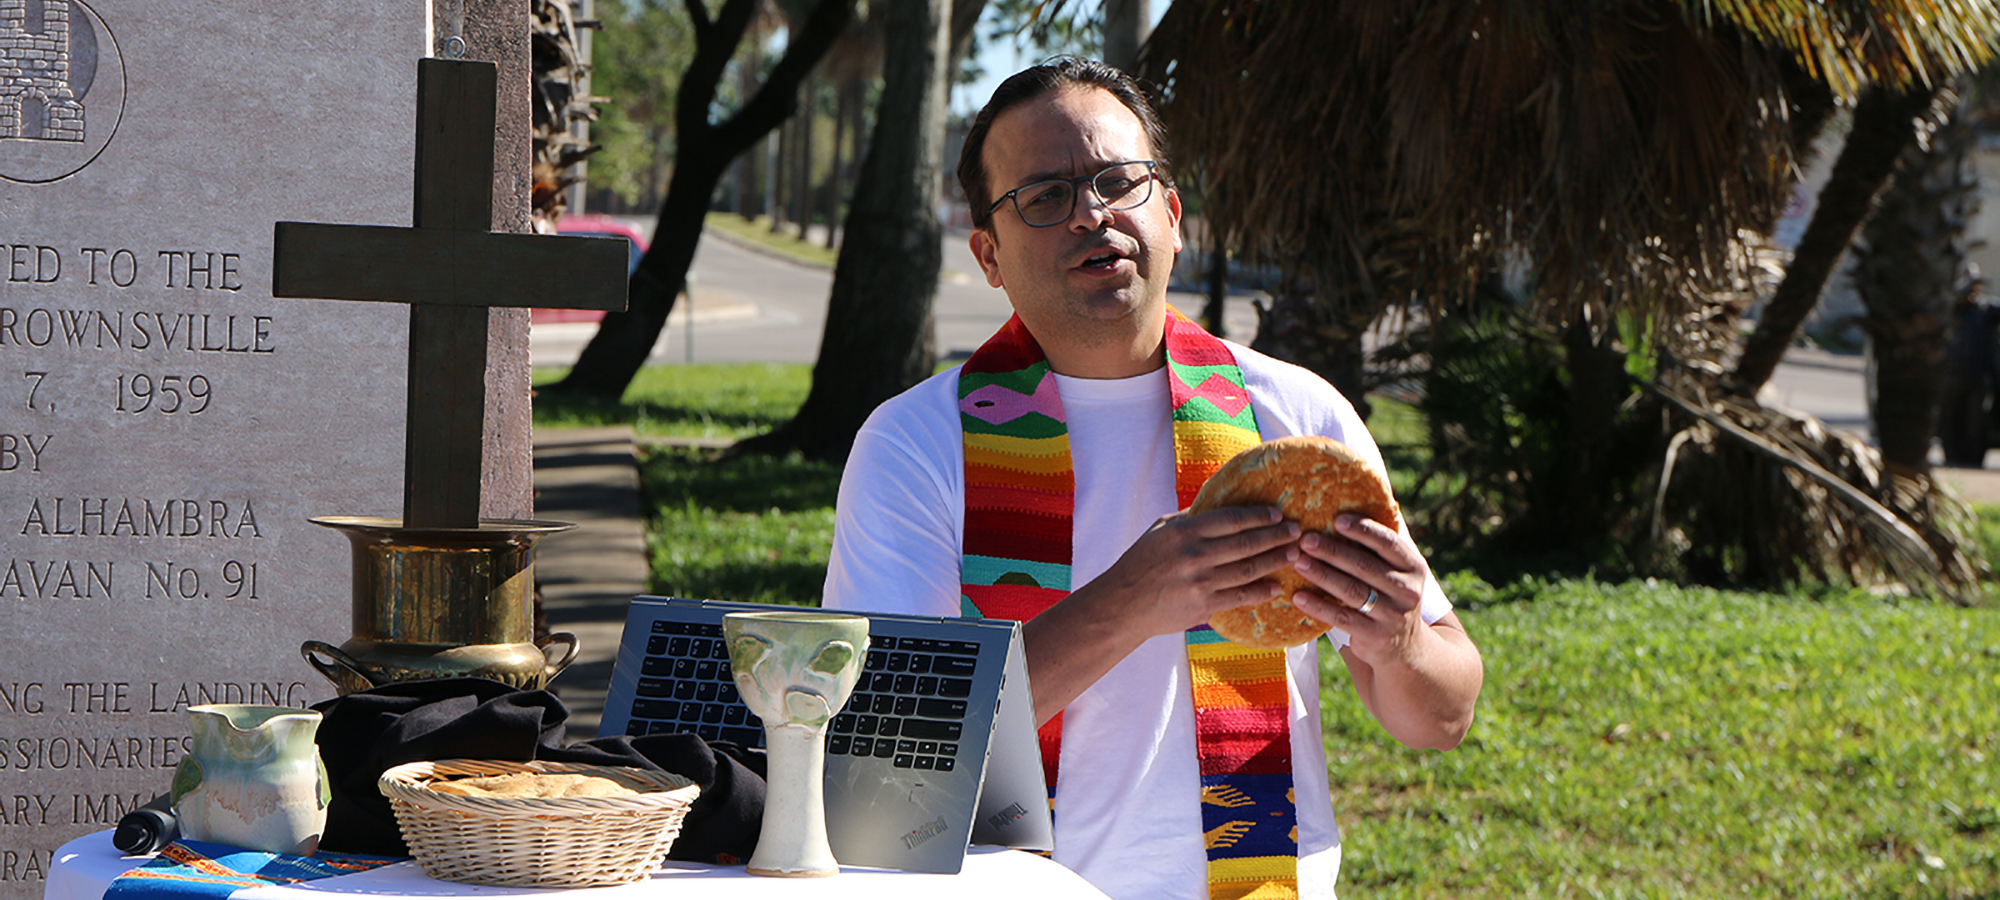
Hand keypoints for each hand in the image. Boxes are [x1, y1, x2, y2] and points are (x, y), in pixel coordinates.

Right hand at [1089, 505, 1301, 637]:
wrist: (1123, 605)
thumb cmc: (1141, 562)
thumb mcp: (1160, 530)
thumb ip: (1190, 518)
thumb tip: (1219, 504)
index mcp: (1184, 531)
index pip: (1231, 519)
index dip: (1259, 515)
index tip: (1278, 513)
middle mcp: (1195, 555)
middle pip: (1247, 543)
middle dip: (1277, 536)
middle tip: (1297, 531)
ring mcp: (1201, 582)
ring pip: (1249, 569)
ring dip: (1275, 561)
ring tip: (1294, 554)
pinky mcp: (1204, 606)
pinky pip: (1240, 597)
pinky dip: (1261, 591)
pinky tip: (1276, 586)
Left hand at [1287, 513, 1431, 664]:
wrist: (1405, 648)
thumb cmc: (1389, 596)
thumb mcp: (1396, 572)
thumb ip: (1379, 547)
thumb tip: (1350, 506)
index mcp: (1413, 566)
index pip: (1388, 543)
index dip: (1363, 530)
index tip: (1336, 519)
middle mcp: (1407, 590)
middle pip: (1364, 566)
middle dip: (1333, 551)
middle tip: (1305, 539)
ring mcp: (1393, 615)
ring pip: (1352, 591)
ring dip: (1322, 575)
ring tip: (1298, 562)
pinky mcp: (1375, 636)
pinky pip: (1342, 618)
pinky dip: (1318, 606)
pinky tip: (1298, 596)